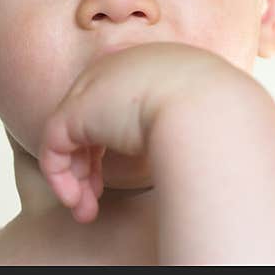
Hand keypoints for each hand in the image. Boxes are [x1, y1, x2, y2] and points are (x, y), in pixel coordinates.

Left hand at [38, 41, 240, 222]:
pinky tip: (76, 203)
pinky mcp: (75, 110)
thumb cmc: (220, 116)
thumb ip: (188, 120)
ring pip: (70, 135)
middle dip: (90, 164)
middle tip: (94, 199)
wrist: (211, 110)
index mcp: (152, 63)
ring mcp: (94, 86)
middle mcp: (119, 67)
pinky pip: (55, 146)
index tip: (122, 175)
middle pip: (91, 118)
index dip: (114, 141)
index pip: (118, 104)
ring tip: (85, 211)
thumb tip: (188, 139)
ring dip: (76, 178)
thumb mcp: (205, 112)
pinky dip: (62, 179)